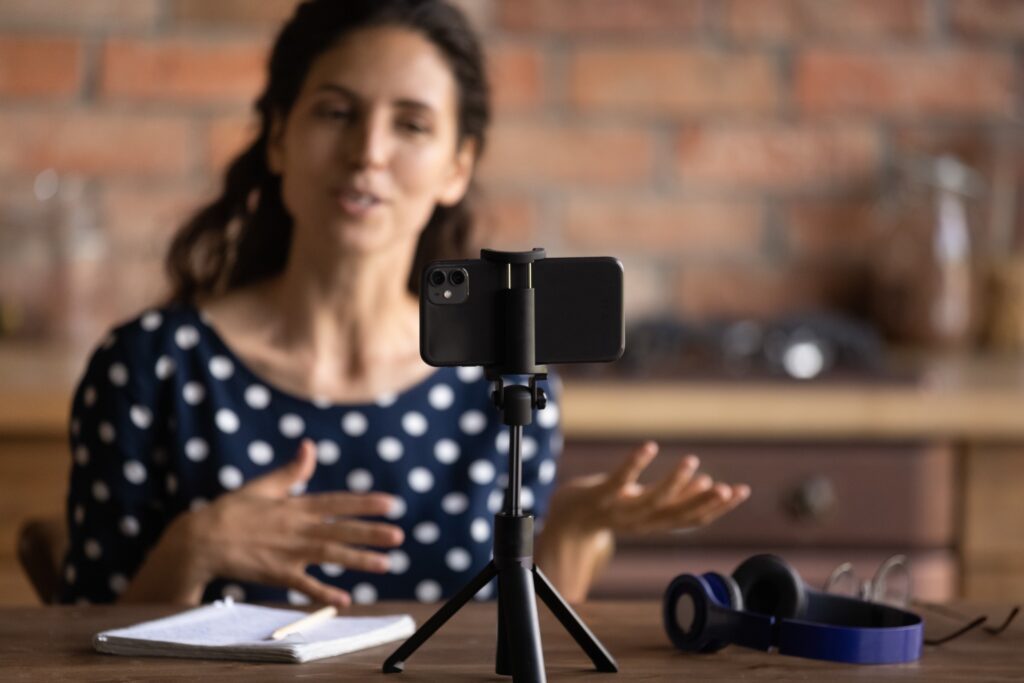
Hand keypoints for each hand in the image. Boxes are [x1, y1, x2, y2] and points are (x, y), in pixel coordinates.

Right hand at [178, 439, 402, 606]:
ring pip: (330, 556)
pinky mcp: (277, 573)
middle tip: (399, 535)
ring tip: (385, 564)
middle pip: (340, 529)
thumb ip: (292, 470)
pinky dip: (324, 593)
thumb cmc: (232, 510)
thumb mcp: (264, 486)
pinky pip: (305, 586)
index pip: (338, 502)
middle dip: (371, 532)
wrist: (201, 539)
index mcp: (296, 506)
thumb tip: (309, 445)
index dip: (365, 503)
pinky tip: (345, 599)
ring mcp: (288, 552)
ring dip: (358, 560)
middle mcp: (297, 528)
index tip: (391, 503)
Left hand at [547, 441, 749, 536]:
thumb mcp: (646, 505)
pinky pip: (618, 480)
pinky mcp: (599, 495)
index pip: (693, 520)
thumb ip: (676, 497)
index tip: (742, 491)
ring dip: (674, 483)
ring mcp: (619, 510)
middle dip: (704, 502)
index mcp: (656, 524)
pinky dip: (634, 464)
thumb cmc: (612, 509)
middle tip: (728, 488)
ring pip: (651, 500)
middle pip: (677, 515)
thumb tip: (707, 481)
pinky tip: (649, 445)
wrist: (568, 522)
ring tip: (692, 461)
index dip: (719, 508)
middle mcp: (640, 522)